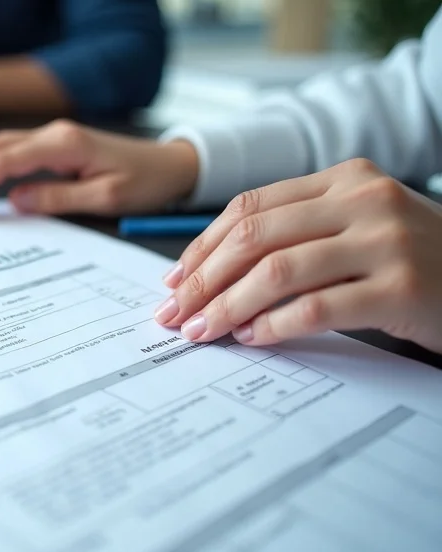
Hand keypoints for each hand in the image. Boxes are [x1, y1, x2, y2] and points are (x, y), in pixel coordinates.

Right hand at [0, 121, 199, 219]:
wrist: (173, 165)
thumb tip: (14, 200)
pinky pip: (8, 153)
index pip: (2, 161)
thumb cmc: (147, 182)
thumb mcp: (106, 198)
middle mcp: (52, 134)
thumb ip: (57, 198)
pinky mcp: (53, 147)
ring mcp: (51, 138)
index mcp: (63, 144)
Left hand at [155, 158, 441, 353]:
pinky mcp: (402, 287)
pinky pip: (316, 308)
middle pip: (255, 236)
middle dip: (203, 278)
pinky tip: (252, 337)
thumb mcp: (356, 228)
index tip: (173, 280)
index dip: (203, 246)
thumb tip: (207, 274)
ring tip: (202, 330)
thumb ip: (296, 235)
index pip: (250, 207)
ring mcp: (386, 241)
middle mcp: (364, 200)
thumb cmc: (412, 261)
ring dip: (228, 305)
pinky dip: (274, 325)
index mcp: (344, 179)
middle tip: (173, 313)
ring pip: (278, 271)